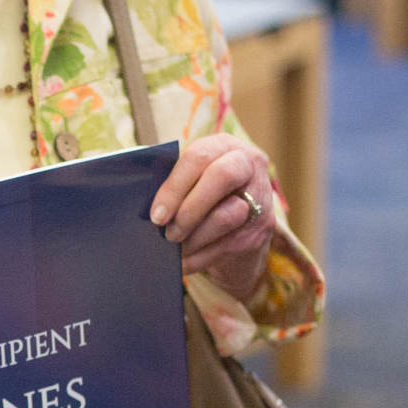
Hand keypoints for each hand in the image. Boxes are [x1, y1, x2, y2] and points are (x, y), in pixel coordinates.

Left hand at [150, 136, 277, 298]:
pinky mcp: (262, 226)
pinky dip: (201, 257)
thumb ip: (172, 181)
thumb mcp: (191, 175)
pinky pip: (229, 244)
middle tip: (168, 233)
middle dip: (189, 210)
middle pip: (221, 177)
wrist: (243, 209)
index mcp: (223, 145)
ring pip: (228, 216)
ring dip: (195, 238)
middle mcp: (248, 164)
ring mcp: (260, 195)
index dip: (175, 187)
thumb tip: (145, 206)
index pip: (198, 157)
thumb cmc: (202, 187)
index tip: (156, 215)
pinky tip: (184, 262)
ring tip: (176, 248)